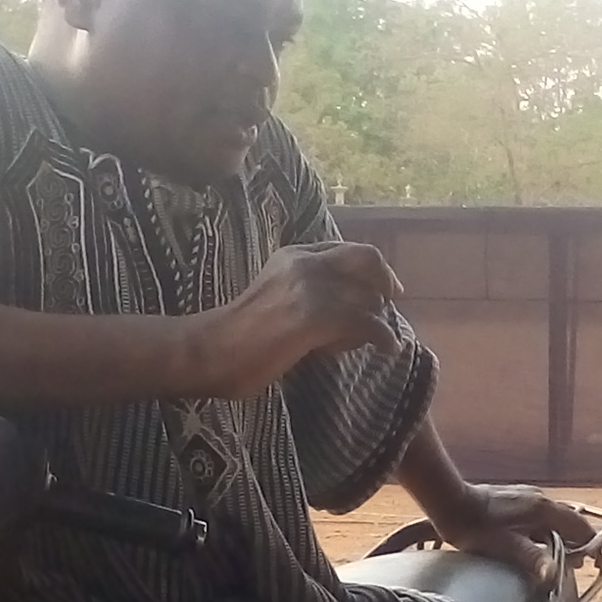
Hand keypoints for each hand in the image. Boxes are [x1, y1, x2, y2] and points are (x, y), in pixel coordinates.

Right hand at [190, 242, 402, 396]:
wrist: (208, 351)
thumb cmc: (237, 336)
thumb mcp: (276, 298)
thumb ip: (307, 295)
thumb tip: (347, 312)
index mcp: (293, 255)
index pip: (346, 250)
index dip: (372, 269)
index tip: (384, 288)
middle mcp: (304, 262)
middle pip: (365, 260)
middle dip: (385, 281)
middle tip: (392, 304)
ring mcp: (310, 287)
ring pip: (367, 296)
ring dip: (377, 320)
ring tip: (375, 340)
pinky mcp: (313, 316)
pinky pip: (365, 322)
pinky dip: (382, 336)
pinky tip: (387, 348)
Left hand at [433, 482, 594, 580]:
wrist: (450, 502)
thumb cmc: (475, 526)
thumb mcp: (504, 546)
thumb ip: (531, 558)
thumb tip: (553, 575)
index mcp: (543, 509)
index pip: (580, 526)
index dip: (592, 544)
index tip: (596, 560)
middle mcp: (541, 499)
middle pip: (570, 523)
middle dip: (575, 544)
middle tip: (573, 567)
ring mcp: (528, 497)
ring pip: (554, 520)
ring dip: (559, 539)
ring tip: (554, 560)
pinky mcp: (516, 500)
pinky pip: (541, 518)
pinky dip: (546, 533)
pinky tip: (534, 546)